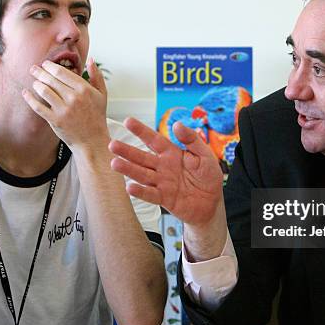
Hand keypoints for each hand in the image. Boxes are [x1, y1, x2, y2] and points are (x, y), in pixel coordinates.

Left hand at [22, 58, 108, 150]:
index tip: (45, 64)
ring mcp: (64, 110)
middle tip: (33, 69)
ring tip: (34, 82)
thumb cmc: (97, 116)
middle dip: (40, 72)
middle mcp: (74, 98)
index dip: (50, 66)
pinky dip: (29, 98)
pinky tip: (25, 93)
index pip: (62, 72)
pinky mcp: (55, 121)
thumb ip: (97, 75)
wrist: (93, 140)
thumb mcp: (102, 94)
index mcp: (84, 89)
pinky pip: (38, 107)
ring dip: (36, 84)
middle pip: (51, 80)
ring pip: (44, 91)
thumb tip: (90, 59)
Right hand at [109, 118, 223, 227]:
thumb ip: (192, 139)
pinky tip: (129, 187)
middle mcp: (163, 167)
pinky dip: (140, 191)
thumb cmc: (208, 177)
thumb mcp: (205, 154)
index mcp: (171, 153)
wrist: (212, 203)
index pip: (154, 140)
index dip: (141, 131)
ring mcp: (162, 183)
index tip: (128, 121)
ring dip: (128, 169)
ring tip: (114, 163)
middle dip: (127, 151)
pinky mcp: (164, 198)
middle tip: (112, 144)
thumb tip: (177, 124)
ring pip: (142, 174)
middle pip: (142, 157)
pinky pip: (150, 194)